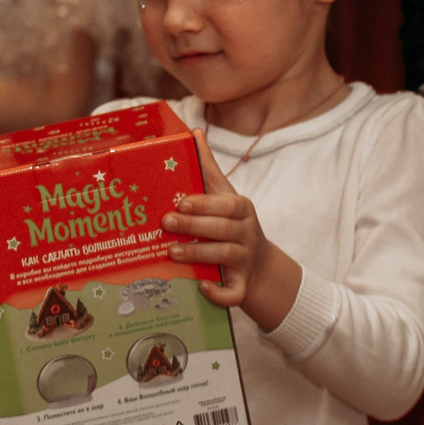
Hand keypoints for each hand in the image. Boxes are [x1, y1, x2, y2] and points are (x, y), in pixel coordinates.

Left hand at [162, 131, 300, 332]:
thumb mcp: (225, 194)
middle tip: (165, 224)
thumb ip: (208, 167)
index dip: (205, 204)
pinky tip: (201, 286)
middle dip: (193, 227)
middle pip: (223, 230)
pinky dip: (219, 292)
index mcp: (242, 209)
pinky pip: (234, 292)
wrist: (258, 265)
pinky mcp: (242, 285)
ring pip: (225, 257)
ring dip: (197, 254)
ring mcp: (246, 260)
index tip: (180, 202)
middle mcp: (247, 233)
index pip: (227, 204)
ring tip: (171, 253)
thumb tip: (194, 132)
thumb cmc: (232, 223)